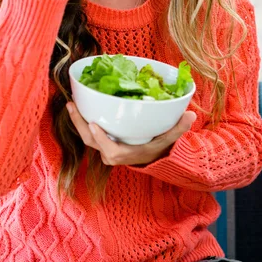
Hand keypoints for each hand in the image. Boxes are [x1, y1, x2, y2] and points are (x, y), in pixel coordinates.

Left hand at [66, 102, 196, 165]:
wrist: (150, 157)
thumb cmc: (157, 147)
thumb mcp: (168, 139)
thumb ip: (178, 128)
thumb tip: (191, 115)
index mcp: (124, 154)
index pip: (109, 149)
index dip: (100, 138)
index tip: (93, 124)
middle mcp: (110, 153)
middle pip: (90, 141)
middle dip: (80, 124)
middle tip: (73, 106)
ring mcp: (103, 147)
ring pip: (86, 137)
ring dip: (77, 120)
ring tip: (71, 103)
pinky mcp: (100, 140)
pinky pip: (88, 132)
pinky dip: (81, 120)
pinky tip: (77, 104)